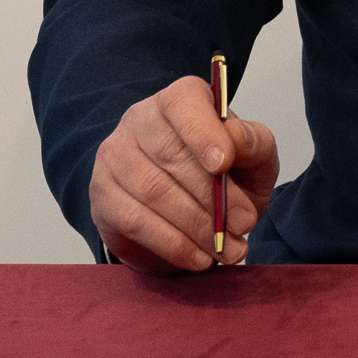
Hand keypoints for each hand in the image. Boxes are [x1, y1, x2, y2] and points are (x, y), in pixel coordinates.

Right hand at [90, 75, 280, 272]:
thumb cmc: (224, 177)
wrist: (190, 215)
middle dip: (213, 196)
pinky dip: (174, 244)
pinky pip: (136, 221)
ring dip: (197, 226)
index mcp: (180, 100)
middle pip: (171, 155)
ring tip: (228, 248)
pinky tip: (200, 257)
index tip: (224, 164)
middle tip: (244, 224)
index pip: (184, 103)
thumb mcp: (253, 160)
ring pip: (154, 191)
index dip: (203, 132)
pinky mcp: (103, 196)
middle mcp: (140, 120)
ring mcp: (115, 157)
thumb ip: (255, 145)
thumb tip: (238, 142)